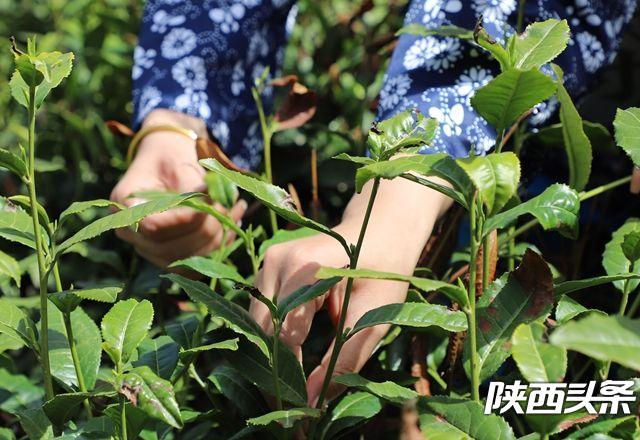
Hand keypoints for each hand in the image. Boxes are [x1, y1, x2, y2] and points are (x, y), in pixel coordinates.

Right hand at [111, 109, 245, 266]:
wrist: (165, 163)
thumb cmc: (170, 157)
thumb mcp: (178, 163)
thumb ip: (192, 186)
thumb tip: (216, 201)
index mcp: (125, 204)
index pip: (153, 227)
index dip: (185, 220)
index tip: (212, 200)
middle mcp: (129, 231)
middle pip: (169, 248)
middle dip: (208, 227)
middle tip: (232, 203)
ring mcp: (145, 247)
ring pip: (183, 259)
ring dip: (217, 238)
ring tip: (237, 210)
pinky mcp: (164, 254)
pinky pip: (190, 263)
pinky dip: (214, 248)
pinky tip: (232, 227)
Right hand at [248, 178, 450, 405]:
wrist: (382, 227)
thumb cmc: (385, 270)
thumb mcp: (372, 318)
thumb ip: (343, 360)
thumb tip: (312, 403)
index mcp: (307, 268)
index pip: (284, 335)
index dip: (288, 377)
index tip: (297, 411)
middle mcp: (279, 260)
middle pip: (262, 331)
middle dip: (273, 373)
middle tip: (288, 410)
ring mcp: (269, 261)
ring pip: (255, 324)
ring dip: (269, 358)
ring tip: (288, 392)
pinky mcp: (267, 268)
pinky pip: (260, 312)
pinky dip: (270, 340)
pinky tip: (286, 366)